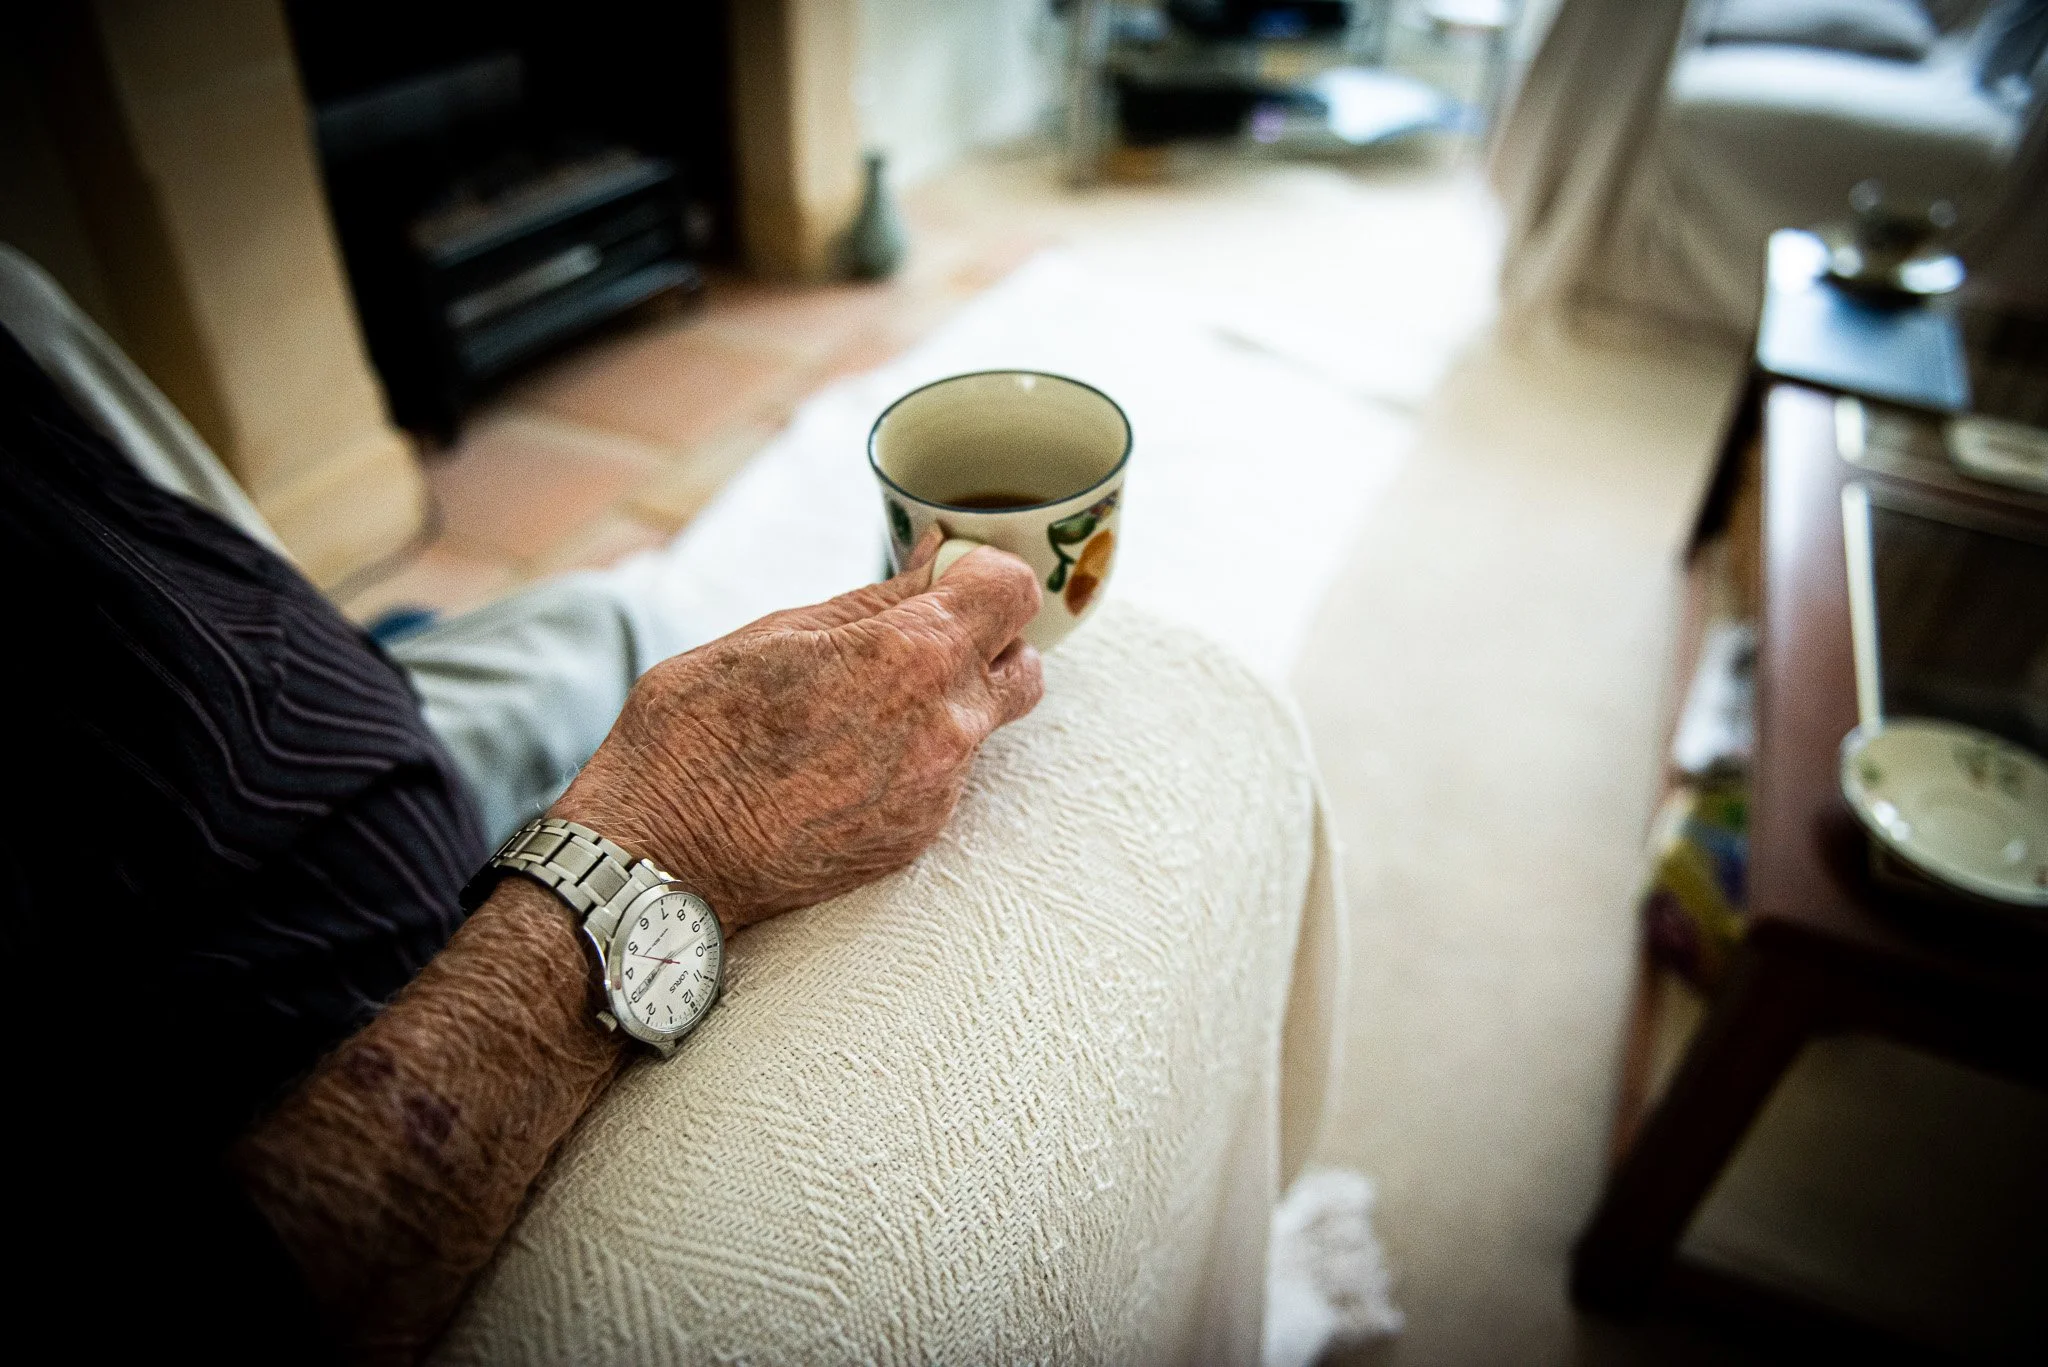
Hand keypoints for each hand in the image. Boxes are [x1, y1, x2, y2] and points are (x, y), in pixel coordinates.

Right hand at [553, 532, 1043, 929]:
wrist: (661, 856)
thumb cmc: (695, 732)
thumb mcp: (776, 634)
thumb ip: (876, 598)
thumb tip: (938, 557)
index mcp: (912, 656)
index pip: (1014, 591)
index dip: (984, 575)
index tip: (946, 580)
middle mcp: (945, 728)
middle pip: (1021, 664)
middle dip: (984, 643)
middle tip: (912, 642)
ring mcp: (937, 793)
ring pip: (981, 726)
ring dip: (943, 706)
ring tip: (856, 710)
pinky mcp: (917, 840)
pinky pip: (944, 780)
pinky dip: (913, 760)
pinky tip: (843, 763)